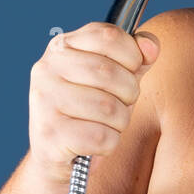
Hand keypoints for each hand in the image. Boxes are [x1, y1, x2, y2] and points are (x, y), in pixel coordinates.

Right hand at [27, 22, 157, 183]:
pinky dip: (108, 144)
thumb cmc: (93, 111)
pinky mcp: (48, 134)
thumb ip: (138, 56)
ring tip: (106, 124)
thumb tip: (150, 46)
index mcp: (63, 46)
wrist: (60, 157)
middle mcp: (46, 68)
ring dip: (120, 122)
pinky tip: (94, 143)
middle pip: (110, 73)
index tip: (130, 71)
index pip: (109, 36)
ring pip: (109, 108)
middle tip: (120, 104)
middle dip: (129, 93)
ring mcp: (44, 101)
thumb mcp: (118, 78)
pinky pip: (101, 137)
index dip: (132, 56)